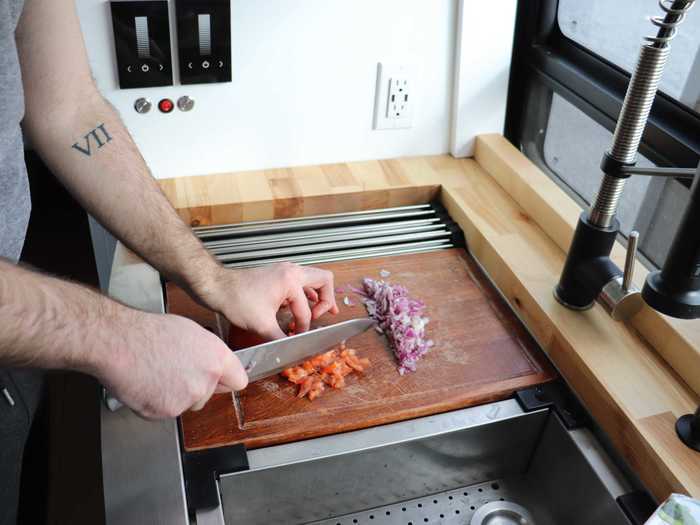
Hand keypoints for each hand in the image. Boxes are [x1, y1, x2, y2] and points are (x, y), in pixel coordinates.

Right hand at [97, 311, 247, 417]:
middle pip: (209, 394)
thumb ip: (209, 353)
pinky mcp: (166, 411)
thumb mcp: (192, 332)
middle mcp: (206, 381)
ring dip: (176, 395)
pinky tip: (148, 383)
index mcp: (216, 359)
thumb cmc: (150, 332)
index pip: (238, 380)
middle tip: (175, 371)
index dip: (227, 380)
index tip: (223, 381)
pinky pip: (166, 411)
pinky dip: (156, 402)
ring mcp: (186, 399)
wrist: (120, 342)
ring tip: (158, 374)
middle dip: (196, 387)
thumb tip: (212, 363)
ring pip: (187, 404)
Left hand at [194, 263, 338, 339]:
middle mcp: (291, 270)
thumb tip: (291, 350)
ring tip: (320, 310)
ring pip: (314, 278)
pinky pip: (301, 281)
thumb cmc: (236, 300)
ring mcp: (285, 270)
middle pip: (324, 280)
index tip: (297, 337)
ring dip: (318, 295)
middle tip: (326, 315)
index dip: (304, 327)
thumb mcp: (261, 325)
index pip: (306, 309)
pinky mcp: (278, 273)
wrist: (217, 287)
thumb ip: (280, 339)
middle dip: (327, 300)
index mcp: (290, 280)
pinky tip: (302, 305)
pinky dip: (305, 293)